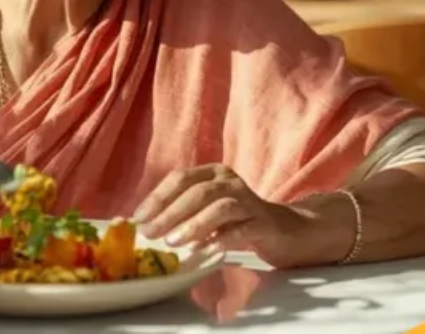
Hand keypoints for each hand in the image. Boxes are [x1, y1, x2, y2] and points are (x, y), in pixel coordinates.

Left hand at [133, 164, 350, 268]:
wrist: (284, 230)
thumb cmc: (237, 221)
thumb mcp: (207, 210)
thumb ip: (182, 212)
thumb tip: (145, 225)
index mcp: (213, 173)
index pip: (181, 178)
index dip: (158, 197)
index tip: (139, 218)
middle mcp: (231, 182)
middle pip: (198, 191)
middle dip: (170, 212)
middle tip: (150, 233)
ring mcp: (249, 201)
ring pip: (220, 207)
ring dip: (193, 224)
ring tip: (173, 242)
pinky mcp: (264, 224)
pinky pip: (241, 230)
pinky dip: (220, 239)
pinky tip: (205, 250)